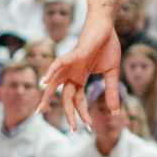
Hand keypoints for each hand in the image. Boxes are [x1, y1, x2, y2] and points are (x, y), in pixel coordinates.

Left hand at [42, 9, 119, 132]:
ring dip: (47, 97)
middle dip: (68, 114)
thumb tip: (116, 112)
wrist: (106, 26)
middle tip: (72, 130)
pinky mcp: (72, 55)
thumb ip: (112, 91)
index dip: (82, 114)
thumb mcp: (112, 74)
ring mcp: (70, 65)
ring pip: (54, 83)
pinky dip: (49, 73)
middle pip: (65, 97)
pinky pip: (57, 64)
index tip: (89, 128)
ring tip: (40, 111)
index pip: (78, 100)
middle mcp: (71, 74)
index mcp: (80, 78)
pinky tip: (43, 82)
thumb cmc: (108, 46)